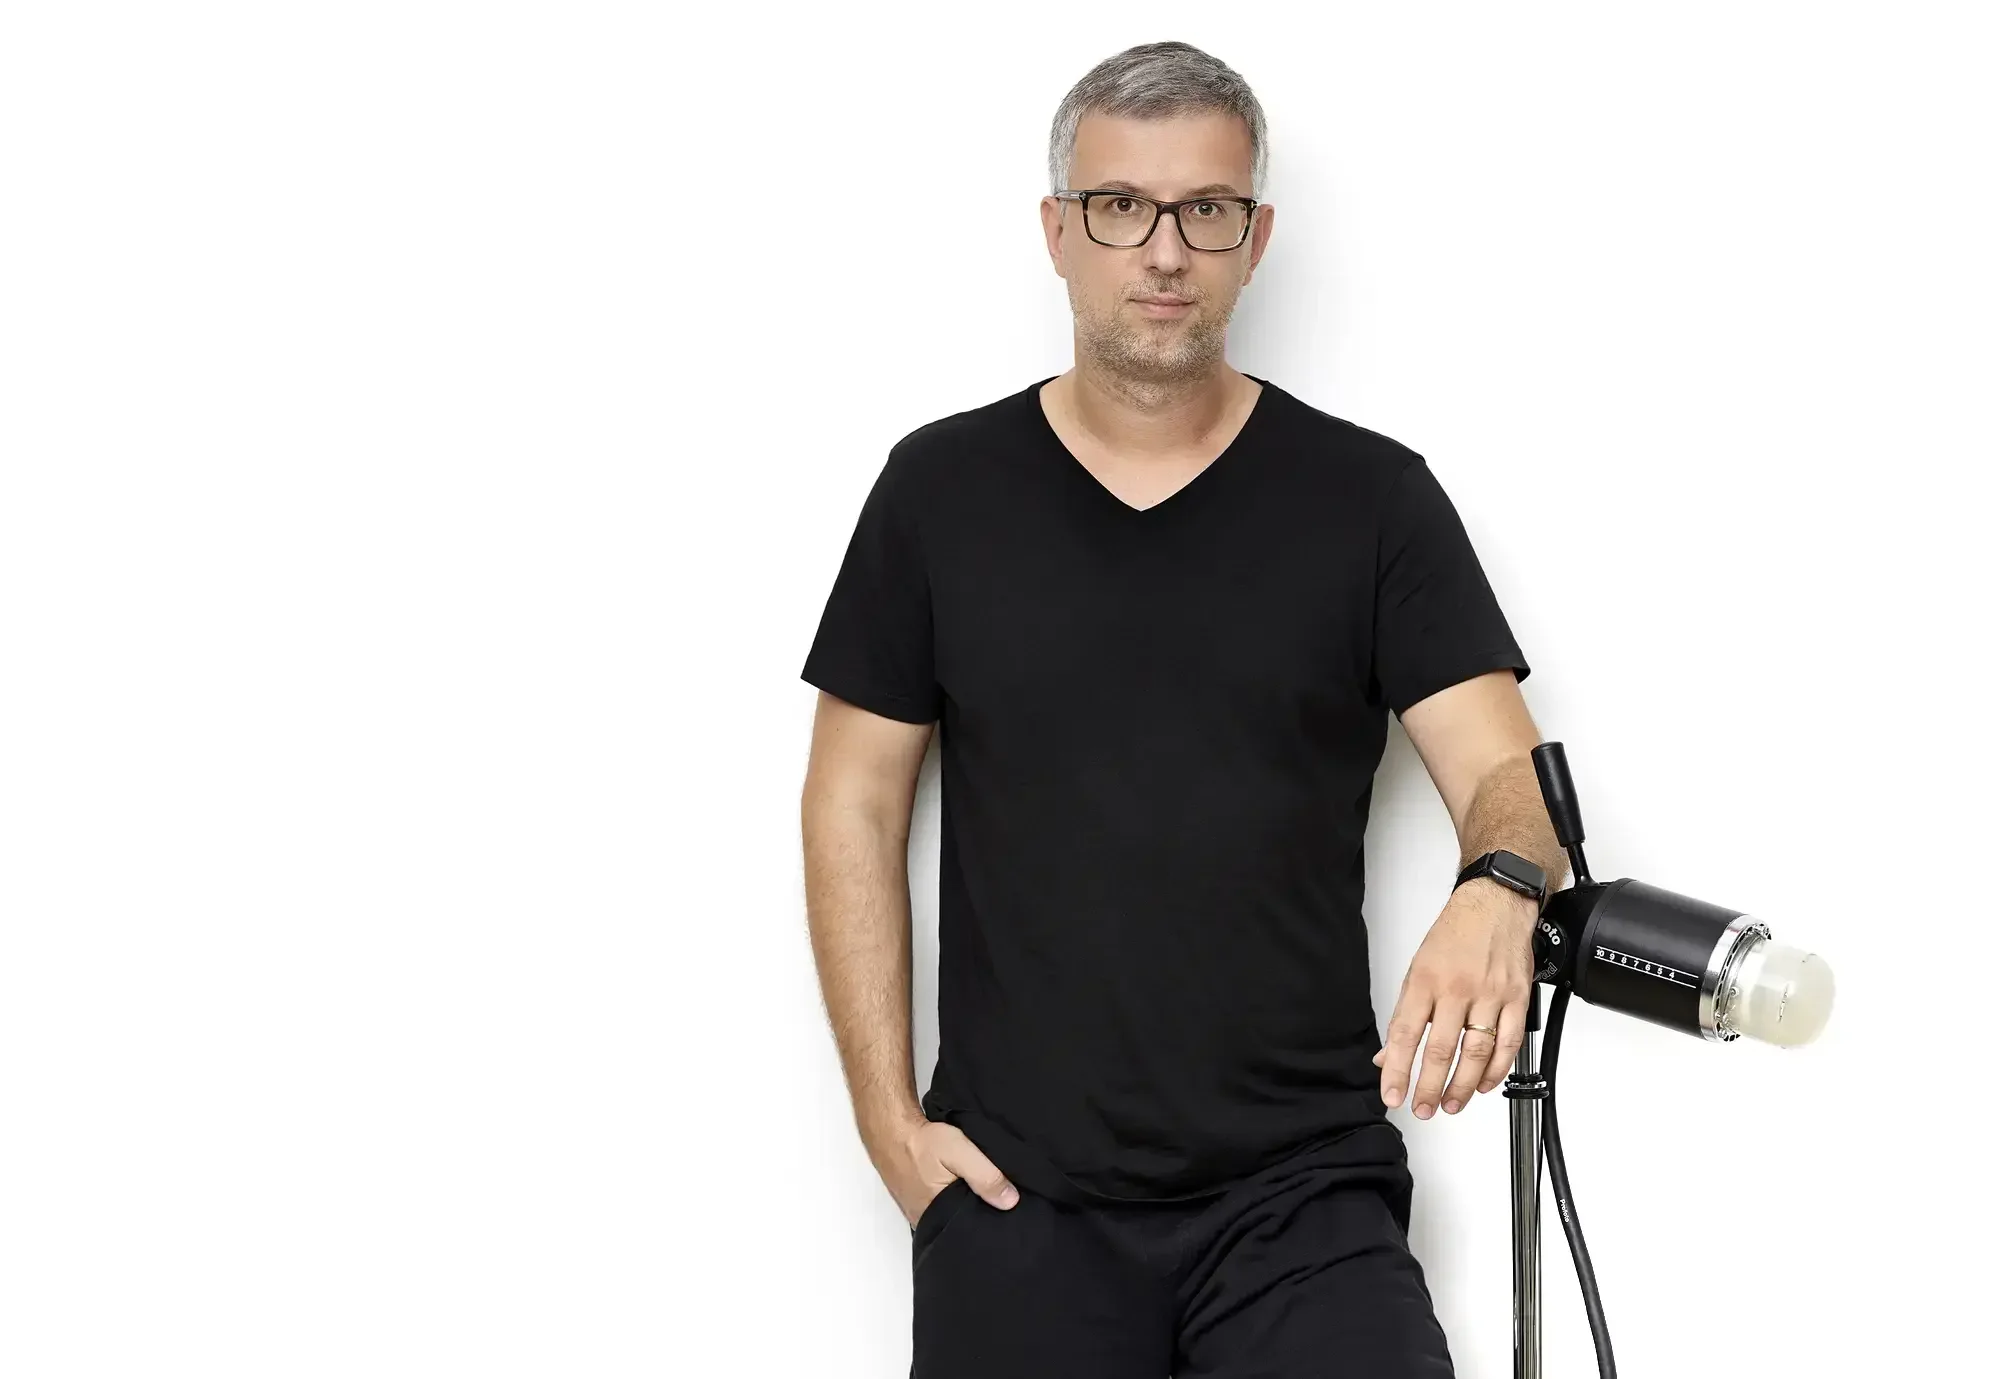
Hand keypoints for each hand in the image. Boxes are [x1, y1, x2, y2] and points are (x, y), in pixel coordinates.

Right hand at [883, 1115, 1019, 1226]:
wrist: (890, 1129)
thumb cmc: (921, 1142)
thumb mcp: (959, 1153)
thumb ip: (985, 1176)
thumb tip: (1011, 1201)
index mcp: (937, 1217)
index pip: (970, 1231)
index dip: (989, 1222)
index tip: (1007, 1213)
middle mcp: (925, 1221)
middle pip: (959, 1226)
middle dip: (977, 1216)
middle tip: (997, 1202)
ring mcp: (918, 1212)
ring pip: (949, 1217)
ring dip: (963, 1207)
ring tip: (980, 1193)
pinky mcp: (915, 1201)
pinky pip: (938, 1208)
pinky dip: (949, 1200)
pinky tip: (958, 1187)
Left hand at [1373, 880, 1535, 1119]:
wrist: (1494, 905)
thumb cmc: (1454, 935)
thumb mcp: (1417, 969)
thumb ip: (1404, 1014)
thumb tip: (1387, 1054)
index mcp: (1425, 981)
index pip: (1405, 1034)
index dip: (1397, 1069)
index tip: (1393, 1094)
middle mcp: (1456, 989)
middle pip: (1441, 1050)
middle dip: (1430, 1087)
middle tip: (1423, 1108)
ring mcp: (1490, 995)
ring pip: (1476, 1053)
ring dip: (1463, 1086)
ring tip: (1451, 1104)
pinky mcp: (1517, 999)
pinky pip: (1509, 1043)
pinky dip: (1496, 1070)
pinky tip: (1483, 1084)